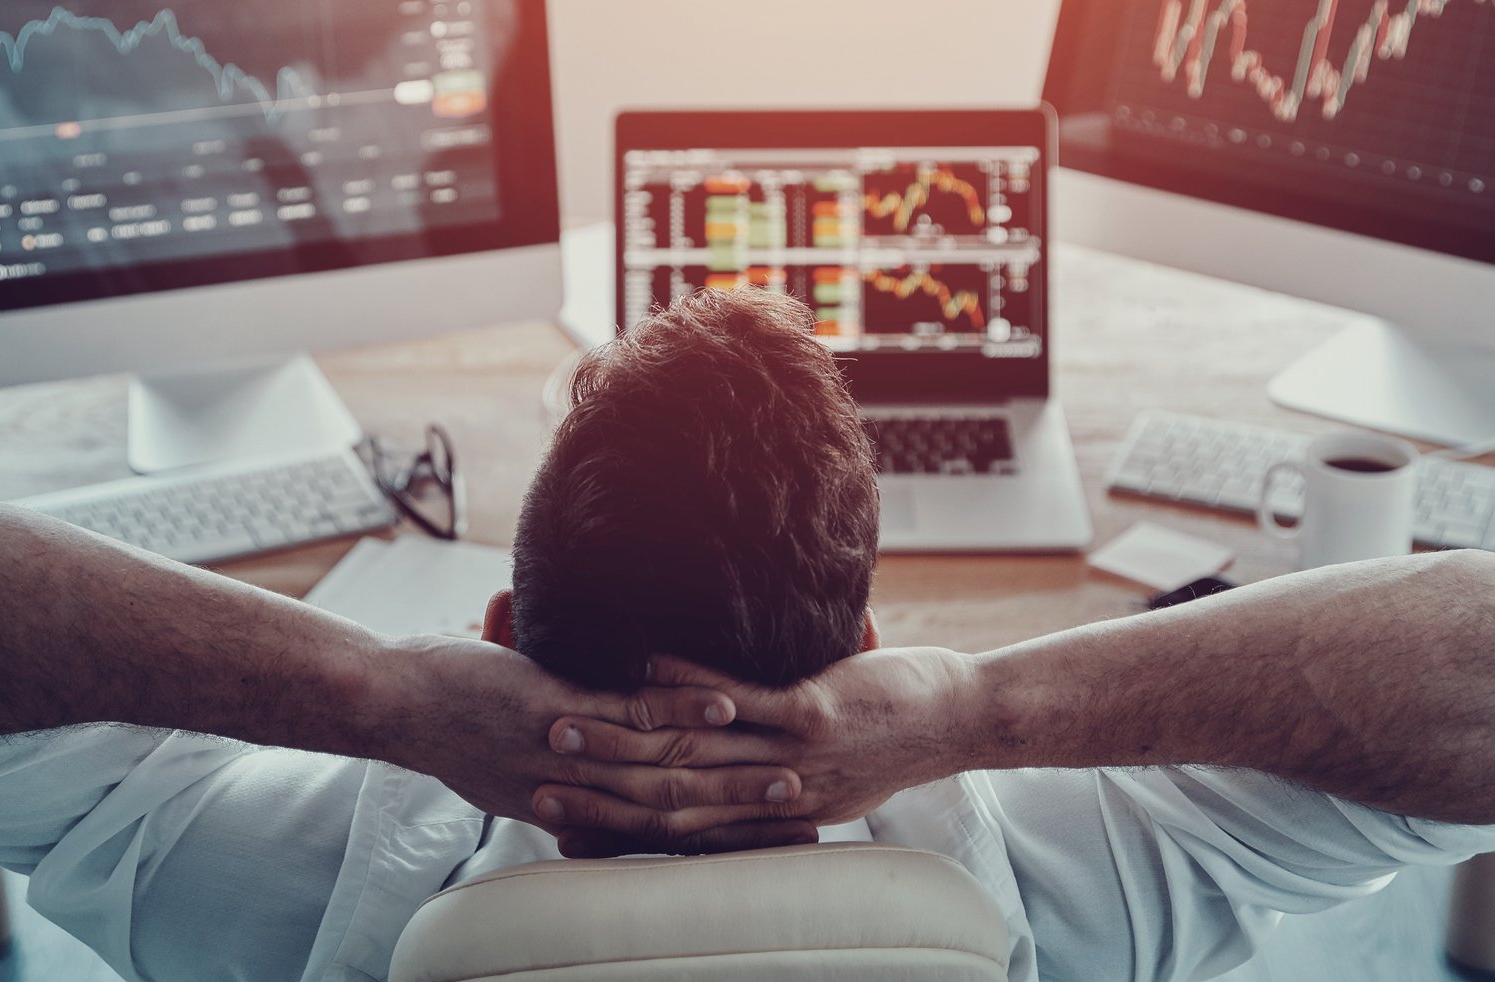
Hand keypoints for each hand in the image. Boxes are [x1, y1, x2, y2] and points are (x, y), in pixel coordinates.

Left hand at [374, 635, 813, 852]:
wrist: (395, 703)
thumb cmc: (451, 719)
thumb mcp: (513, 761)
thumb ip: (562, 767)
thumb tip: (593, 763)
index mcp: (569, 810)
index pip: (660, 838)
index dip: (722, 843)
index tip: (782, 842)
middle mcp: (575, 794)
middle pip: (677, 812)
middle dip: (748, 817)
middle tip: (813, 815)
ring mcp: (568, 752)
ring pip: (664, 768)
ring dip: (732, 769)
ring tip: (792, 768)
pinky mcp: (556, 708)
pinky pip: (630, 713)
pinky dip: (683, 707)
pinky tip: (727, 704)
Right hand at [536, 647, 978, 856]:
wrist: (956, 723)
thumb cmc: (884, 740)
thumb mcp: (817, 776)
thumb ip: (760, 777)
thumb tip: (709, 768)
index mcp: (770, 819)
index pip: (679, 834)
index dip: (615, 831)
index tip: (555, 824)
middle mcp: (775, 797)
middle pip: (672, 801)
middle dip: (601, 792)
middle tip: (539, 778)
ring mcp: (793, 757)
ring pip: (695, 753)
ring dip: (625, 735)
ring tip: (567, 719)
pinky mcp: (813, 713)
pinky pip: (741, 698)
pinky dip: (689, 680)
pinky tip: (645, 660)